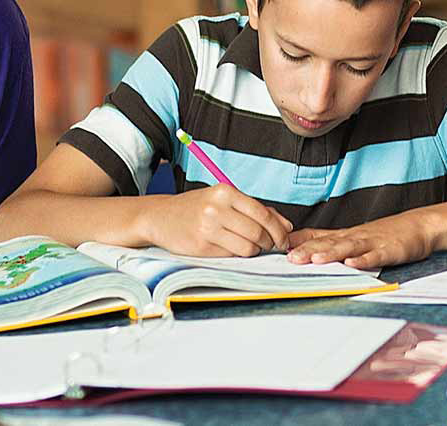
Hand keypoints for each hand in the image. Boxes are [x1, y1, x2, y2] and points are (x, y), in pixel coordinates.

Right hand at [143, 184, 292, 256]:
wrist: (160, 217)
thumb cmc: (197, 207)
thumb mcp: (224, 200)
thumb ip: (255, 209)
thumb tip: (286, 226)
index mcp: (226, 192)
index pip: (263, 214)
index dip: (279, 230)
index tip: (284, 238)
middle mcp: (217, 208)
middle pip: (258, 232)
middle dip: (269, 243)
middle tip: (270, 245)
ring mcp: (208, 228)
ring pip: (247, 247)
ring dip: (254, 251)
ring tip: (250, 246)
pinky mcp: (201, 246)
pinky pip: (231, 255)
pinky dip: (237, 254)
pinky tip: (232, 248)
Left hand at [284, 214, 432, 268]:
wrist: (419, 226)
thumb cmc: (384, 234)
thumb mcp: (355, 237)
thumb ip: (330, 241)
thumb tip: (301, 247)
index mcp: (345, 235)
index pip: (317, 236)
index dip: (298, 242)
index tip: (277, 248)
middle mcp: (355, 237)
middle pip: (329, 243)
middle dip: (309, 250)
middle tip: (290, 259)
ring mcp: (372, 242)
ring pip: (349, 248)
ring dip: (332, 253)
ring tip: (316, 259)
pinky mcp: (390, 250)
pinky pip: (376, 256)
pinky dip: (365, 260)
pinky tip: (353, 264)